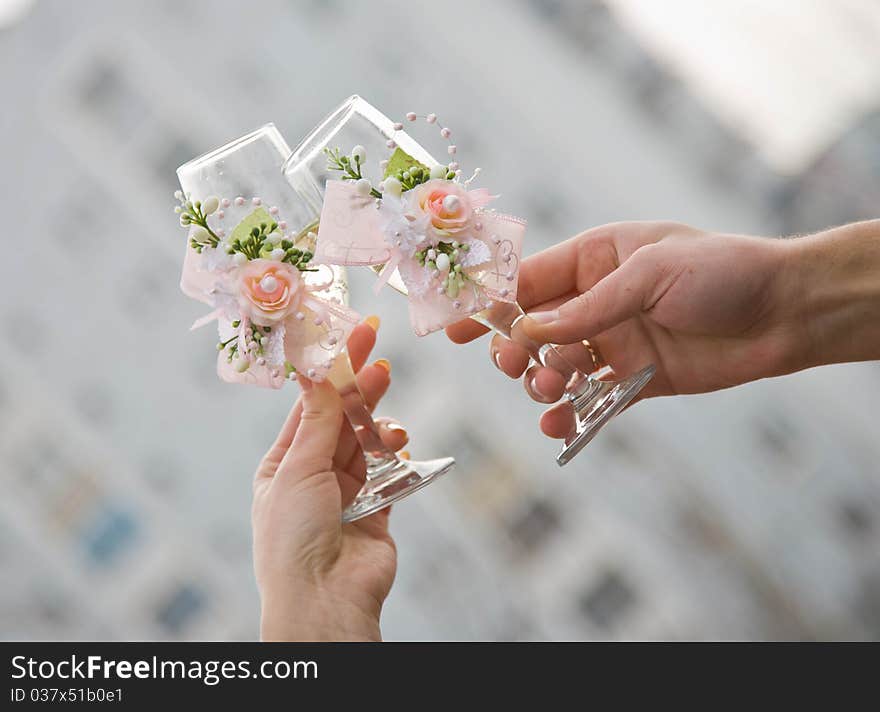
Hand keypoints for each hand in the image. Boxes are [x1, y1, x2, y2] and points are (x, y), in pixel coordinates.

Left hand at [252, 318, 407, 640]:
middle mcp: (314, 476)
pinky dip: (394, 459)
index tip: (348, 340)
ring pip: (367, 444)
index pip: (310, 408)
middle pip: (341, 421)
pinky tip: (397, 446)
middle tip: (378, 354)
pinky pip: (389, 474)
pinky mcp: (377, 511)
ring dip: (379, 426)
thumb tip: (323, 375)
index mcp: (283, 465)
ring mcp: (346, 494)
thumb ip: (319, 421)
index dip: (329, 374)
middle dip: (359, 390)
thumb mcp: (298, 470)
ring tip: (390, 418)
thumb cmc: (293, 538)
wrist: (324, 598)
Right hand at [447, 221, 808, 437]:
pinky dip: (568, 415)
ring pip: (555, 365)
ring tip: (548, 390)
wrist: (784, 312)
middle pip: (533, 327)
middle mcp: (598, 300)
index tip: (452, 323)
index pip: (527, 279)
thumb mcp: (651, 273)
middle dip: (514, 347)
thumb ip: (588, 307)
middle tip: (514, 364)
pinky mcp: (634, 378)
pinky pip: (589, 400)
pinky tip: (558, 425)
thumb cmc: (722, 272)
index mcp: (596, 259)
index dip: (487, 301)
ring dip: (540, 380)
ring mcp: (614, 341)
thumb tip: (530, 331)